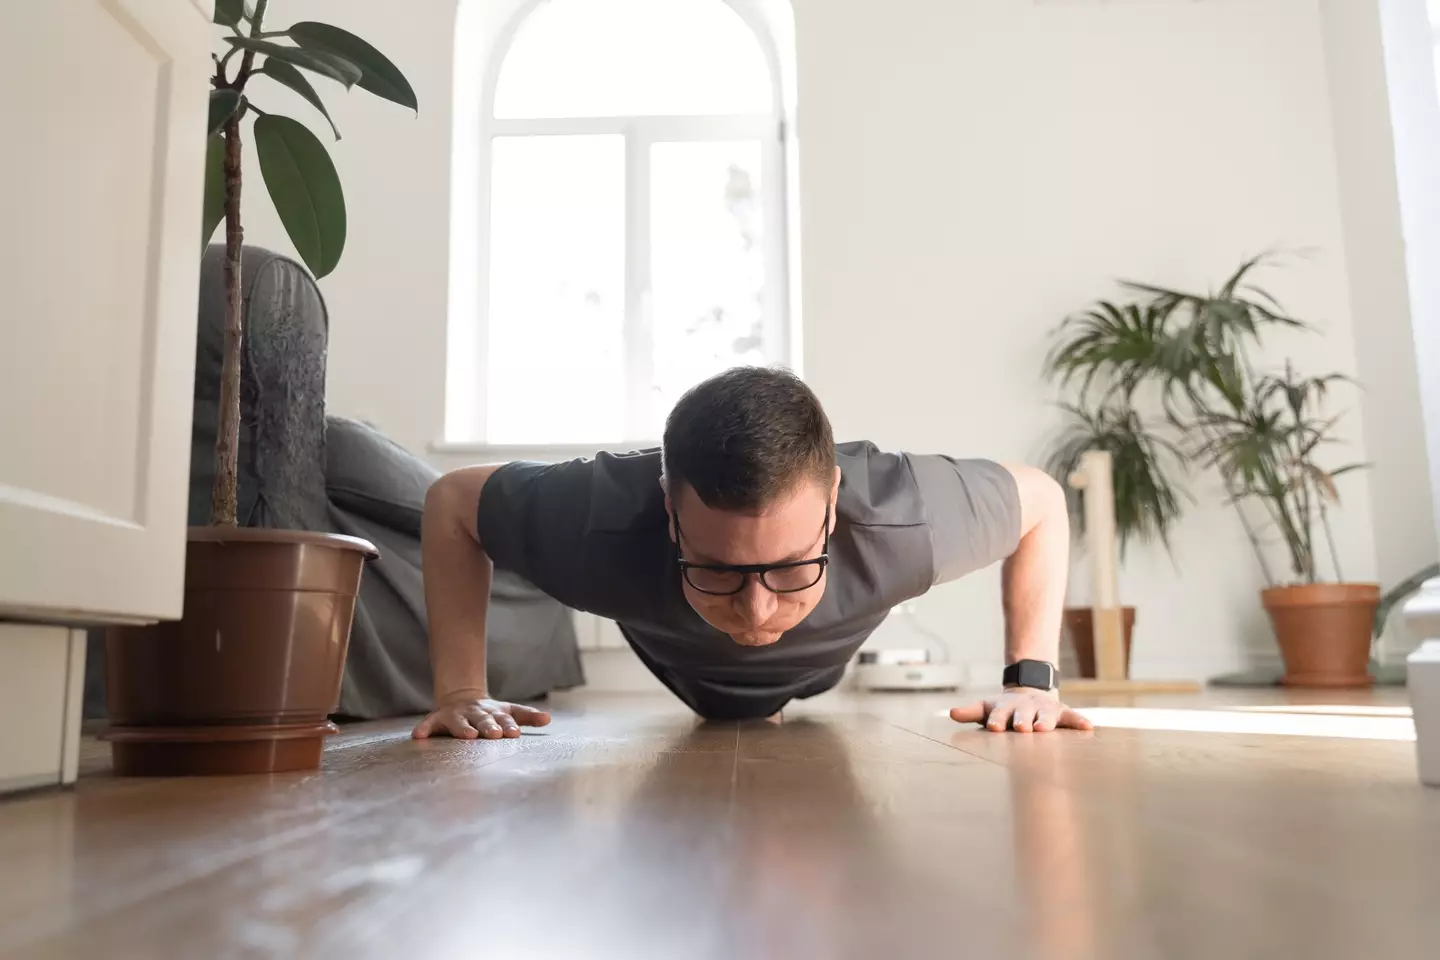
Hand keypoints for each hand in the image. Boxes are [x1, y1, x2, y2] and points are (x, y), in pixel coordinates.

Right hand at [412, 695, 551, 739]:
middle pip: (484, 720)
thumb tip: (548, 719)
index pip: (504, 718)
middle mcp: (476, 713)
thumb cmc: (490, 713)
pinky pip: (430, 724)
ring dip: (462, 728)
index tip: (514, 734)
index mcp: (494, 712)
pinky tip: (419, 736)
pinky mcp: (439, 718)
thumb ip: (527, 716)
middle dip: (489, 727)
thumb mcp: (509, 711)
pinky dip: (425, 729)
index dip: (509, 726)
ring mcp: (457, 715)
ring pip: (459, 721)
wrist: (462, 698)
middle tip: (495, 735)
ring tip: (468, 736)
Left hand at [948, 688, 1092, 732]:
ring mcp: (1044, 710)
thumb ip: (970, 712)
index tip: (994, 727)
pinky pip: (1072, 717)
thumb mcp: (987, 708)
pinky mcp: (1061, 713)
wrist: (1030, 693)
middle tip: (1022, 728)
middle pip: (1023, 715)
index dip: (997, 720)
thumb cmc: (1005, 709)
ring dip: (1045, 721)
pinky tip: (1087, 728)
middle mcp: (1026, 708)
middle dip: (1022, 721)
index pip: (1000, 714)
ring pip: (1046, 716)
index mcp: (1006, 708)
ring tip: (1044, 728)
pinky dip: (1079, 722)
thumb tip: (951, 713)